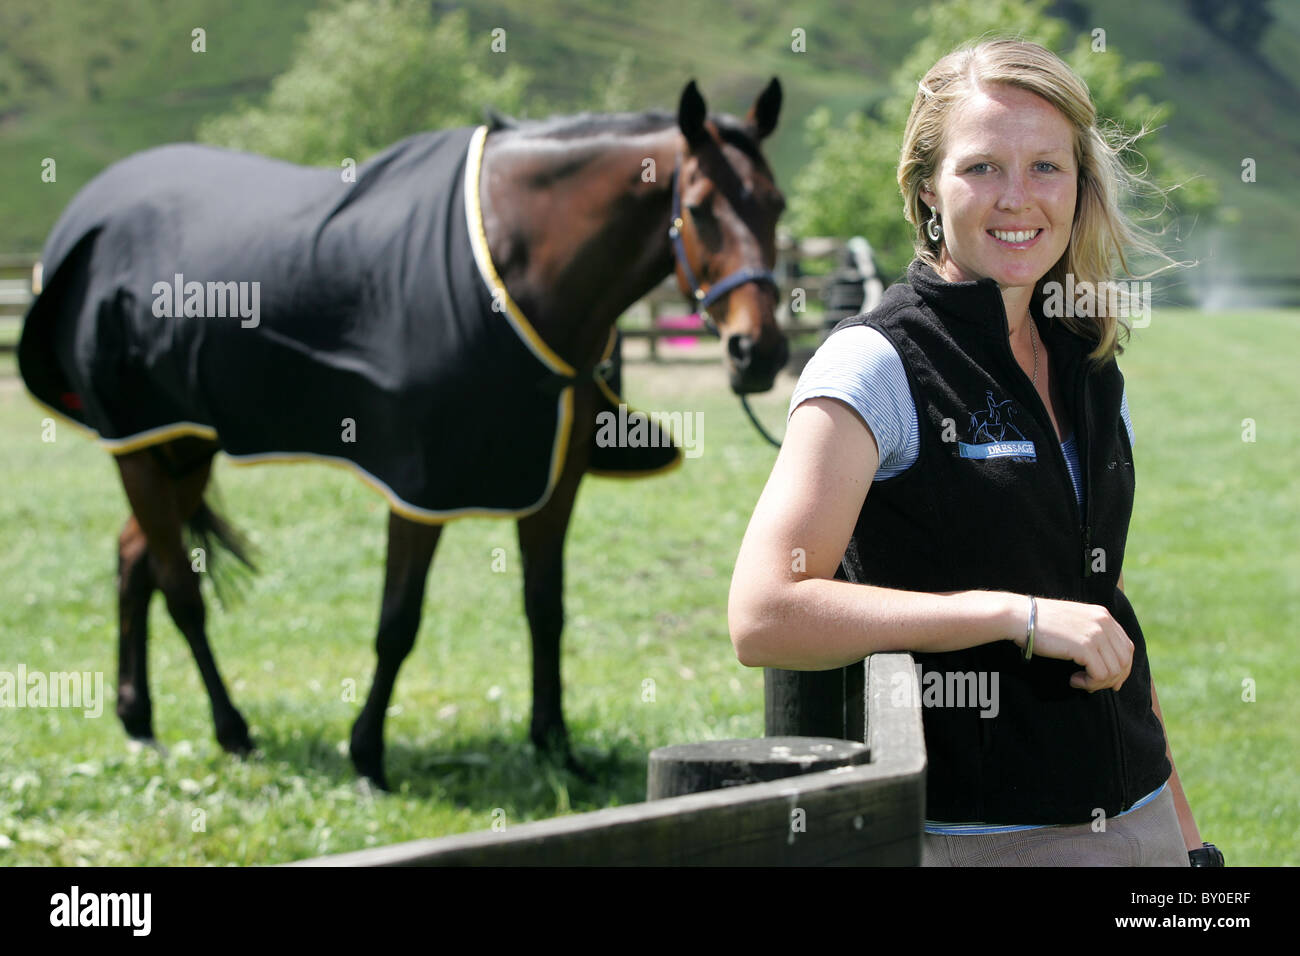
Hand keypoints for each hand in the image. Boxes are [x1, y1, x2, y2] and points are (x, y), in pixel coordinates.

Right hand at [1018, 596, 1133, 692]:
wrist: (1021, 616)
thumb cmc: (1041, 622)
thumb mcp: (1074, 620)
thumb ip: (1092, 632)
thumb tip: (1104, 659)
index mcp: (1103, 615)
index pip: (1126, 646)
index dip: (1123, 667)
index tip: (1111, 681)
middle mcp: (1103, 622)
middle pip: (1124, 660)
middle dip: (1113, 678)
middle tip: (1094, 686)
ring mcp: (1095, 634)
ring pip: (1114, 670)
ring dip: (1098, 682)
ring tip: (1080, 681)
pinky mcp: (1085, 647)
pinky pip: (1100, 675)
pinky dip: (1089, 683)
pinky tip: (1073, 680)